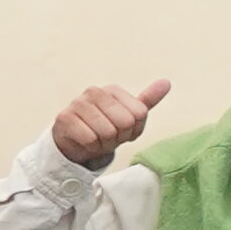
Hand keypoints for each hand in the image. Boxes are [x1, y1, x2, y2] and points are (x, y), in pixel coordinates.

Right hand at [49, 76, 173, 171]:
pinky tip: (86, 142)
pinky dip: (91, 147)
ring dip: (105, 143)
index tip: (122, 130)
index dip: (134, 129)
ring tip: (98, 139)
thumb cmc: (104, 128)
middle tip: (109, 137)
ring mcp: (78, 103)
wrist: (76, 143)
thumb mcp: (129, 116)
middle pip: (125, 122)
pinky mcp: (64, 118)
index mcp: (113, 90)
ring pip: (107, 132)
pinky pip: (90, 139)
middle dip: (119, 137)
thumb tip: (166, 82)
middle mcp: (94, 92)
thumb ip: (147, 100)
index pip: (140, 114)